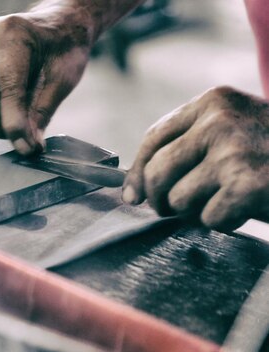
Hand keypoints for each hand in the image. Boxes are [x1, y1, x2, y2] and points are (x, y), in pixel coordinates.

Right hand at [0, 7, 93, 154]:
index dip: (14, 121)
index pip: (6, 85)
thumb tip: (27, 146)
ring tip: (12, 129)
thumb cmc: (63, 49)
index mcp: (9, 32)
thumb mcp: (63, 78)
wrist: (55, 29)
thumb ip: (42, 112)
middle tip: (20, 141)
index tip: (25, 146)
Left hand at [122, 86, 268, 230]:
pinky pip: (209, 218)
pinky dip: (224, 223)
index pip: (154, 139)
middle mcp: (218, 121)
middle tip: (173, 210)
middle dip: (160, 199)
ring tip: (226, 201)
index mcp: (212, 102)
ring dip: (198, 211)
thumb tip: (139, 184)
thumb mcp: (236, 129)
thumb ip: (193, 143)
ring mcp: (232, 151)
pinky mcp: (246, 185)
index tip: (132, 195)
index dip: (137, 172)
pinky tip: (246, 210)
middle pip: (157, 172)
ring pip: (179, 199)